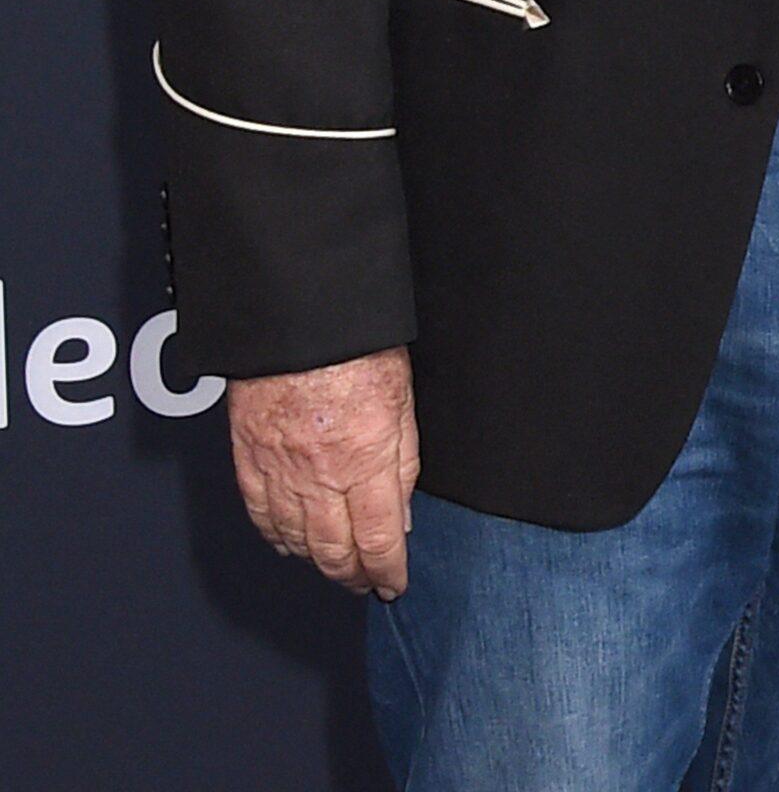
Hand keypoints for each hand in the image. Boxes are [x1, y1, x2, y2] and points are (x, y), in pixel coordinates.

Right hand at [228, 346, 418, 597]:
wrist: (296, 319)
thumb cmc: (354, 346)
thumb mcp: (403, 400)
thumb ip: (404, 462)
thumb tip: (401, 516)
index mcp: (365, 459)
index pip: (378, 540)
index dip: (388, 571)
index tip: (394, 583)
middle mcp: (320, 475)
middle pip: (335, 551)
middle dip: (354, 576)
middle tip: (367, 583)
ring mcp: (280, 472)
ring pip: (297, 541)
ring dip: (319, 563)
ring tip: (337, 568)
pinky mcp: (250, 461)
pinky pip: (261, 517)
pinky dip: (278, 538)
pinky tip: (291, 543)